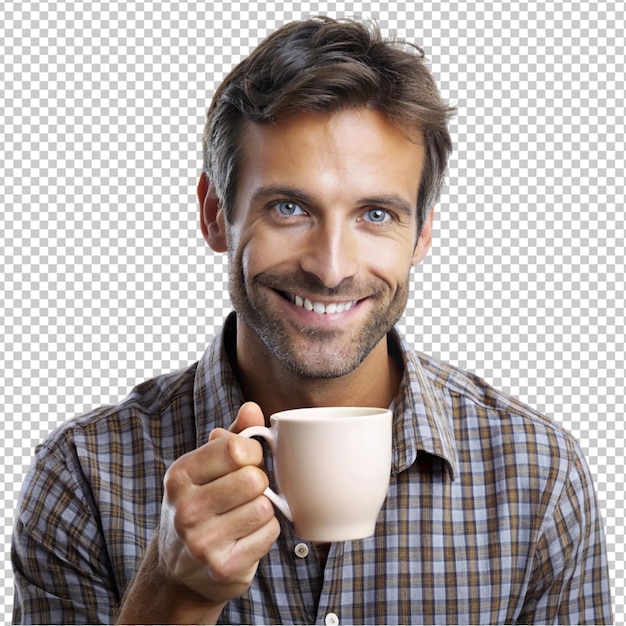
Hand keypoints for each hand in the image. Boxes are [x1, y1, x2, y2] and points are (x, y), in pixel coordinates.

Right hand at [157, 401, 279, 603]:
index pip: (235, 448)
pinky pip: (269, 534)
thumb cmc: (202, 503)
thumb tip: (252, 407)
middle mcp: (185, 508)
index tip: (248, 461)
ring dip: (264, 509)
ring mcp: (202, 541)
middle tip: (247, 492)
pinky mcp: (223, 567)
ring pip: (264, 507)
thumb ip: (233, 436)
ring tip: (245, 514)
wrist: (180, 568)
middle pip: (253, 479)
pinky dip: (265, 533)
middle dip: (259, 482)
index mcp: (180, 475)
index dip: (253, 452)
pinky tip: (247, 536)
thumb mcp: (208, 467)